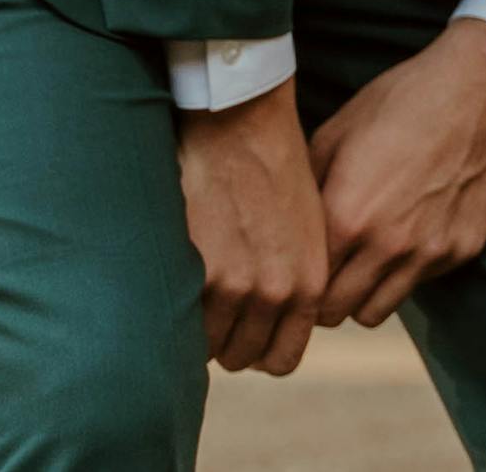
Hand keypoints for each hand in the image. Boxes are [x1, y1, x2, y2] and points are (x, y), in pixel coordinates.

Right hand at [176, 83, 328, 373]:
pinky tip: (180, 279)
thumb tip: (272, 319)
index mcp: (309, 283)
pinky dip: (175, 311)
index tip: (245, 333)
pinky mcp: (196, 273)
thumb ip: (294, 281)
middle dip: (227, 341)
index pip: (282, 360)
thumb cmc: (275, 168)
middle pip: (241, 357)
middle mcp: (276, 292)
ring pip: (207, 347)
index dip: (260, 350)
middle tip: (216, 308)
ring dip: (199, 327)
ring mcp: (235, 287)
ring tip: (197, 289)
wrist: (241, 125)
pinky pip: (179, 323)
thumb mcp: (307, 231)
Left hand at [308, 19, 485, 326]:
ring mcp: (430, 251)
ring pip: (376, 311)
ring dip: (365, 293)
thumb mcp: (337, 133)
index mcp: (346, 217)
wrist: (482, 85)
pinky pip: (421, 282)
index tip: (301, 269)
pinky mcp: (464, 248)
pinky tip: (414, 231)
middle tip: (330, 270)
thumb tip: (284, 223)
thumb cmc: (404, 100)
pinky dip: (410, 270)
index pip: (303, 288)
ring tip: (367, 261)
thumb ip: (306, 189)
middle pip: (336, 313)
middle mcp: (387, 245)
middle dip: (326, 297)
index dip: (298, 280)